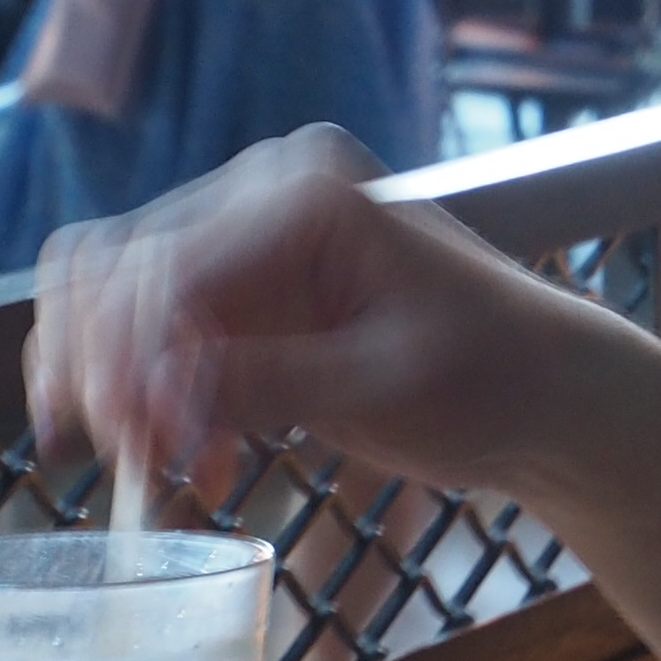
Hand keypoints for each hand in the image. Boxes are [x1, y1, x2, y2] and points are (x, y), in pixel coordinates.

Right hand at [26, 127, 620, 503]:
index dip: (129, 358)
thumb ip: (267, 383)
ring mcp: (248, 240)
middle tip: (134, 461)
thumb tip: (151, 396)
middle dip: (110, 373)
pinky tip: (202, 464)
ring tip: (168, 470)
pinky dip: (155, 402)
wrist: (550, 394)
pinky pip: (156, 338)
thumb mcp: (385, 386)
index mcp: (305, 189)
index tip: (137, 444)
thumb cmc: (494, 377)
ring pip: (120, 302)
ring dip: (122, 391)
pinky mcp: (247, 295)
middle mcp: (263, 192)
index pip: (165, 264)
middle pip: (119, 271)